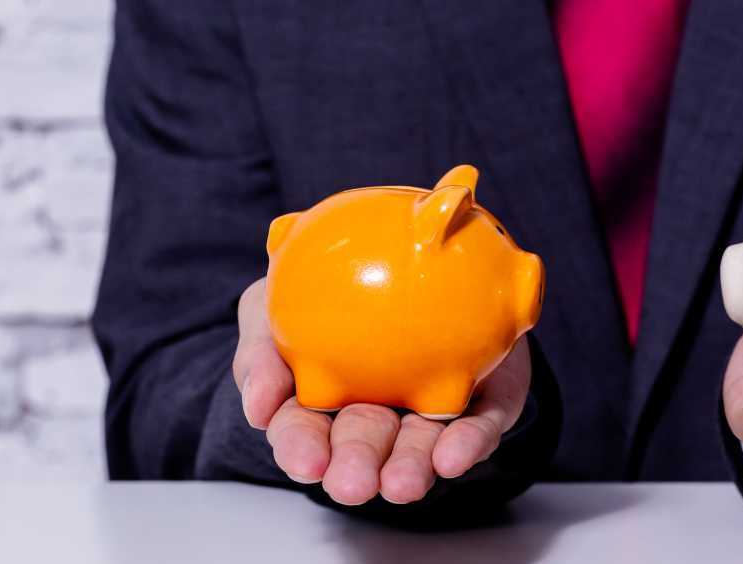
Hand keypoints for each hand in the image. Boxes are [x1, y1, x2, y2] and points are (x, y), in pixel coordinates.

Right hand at [232, 278, 530, 504]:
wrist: (420, 257)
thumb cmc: (337, 288)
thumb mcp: (272, 305)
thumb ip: (260, 349)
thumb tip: (257, 408)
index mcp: (324, 401)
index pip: (306, 432)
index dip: (302, 450)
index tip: (306, 462)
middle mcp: (379, 414)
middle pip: (364, 447)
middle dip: (356, 468)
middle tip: (352, 484)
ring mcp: (431, 411)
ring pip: (420, 445)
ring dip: (409, 468)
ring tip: (402, 484)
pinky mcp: (484, 402)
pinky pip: (480, 423)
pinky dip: (467, 443)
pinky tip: (453, 457)